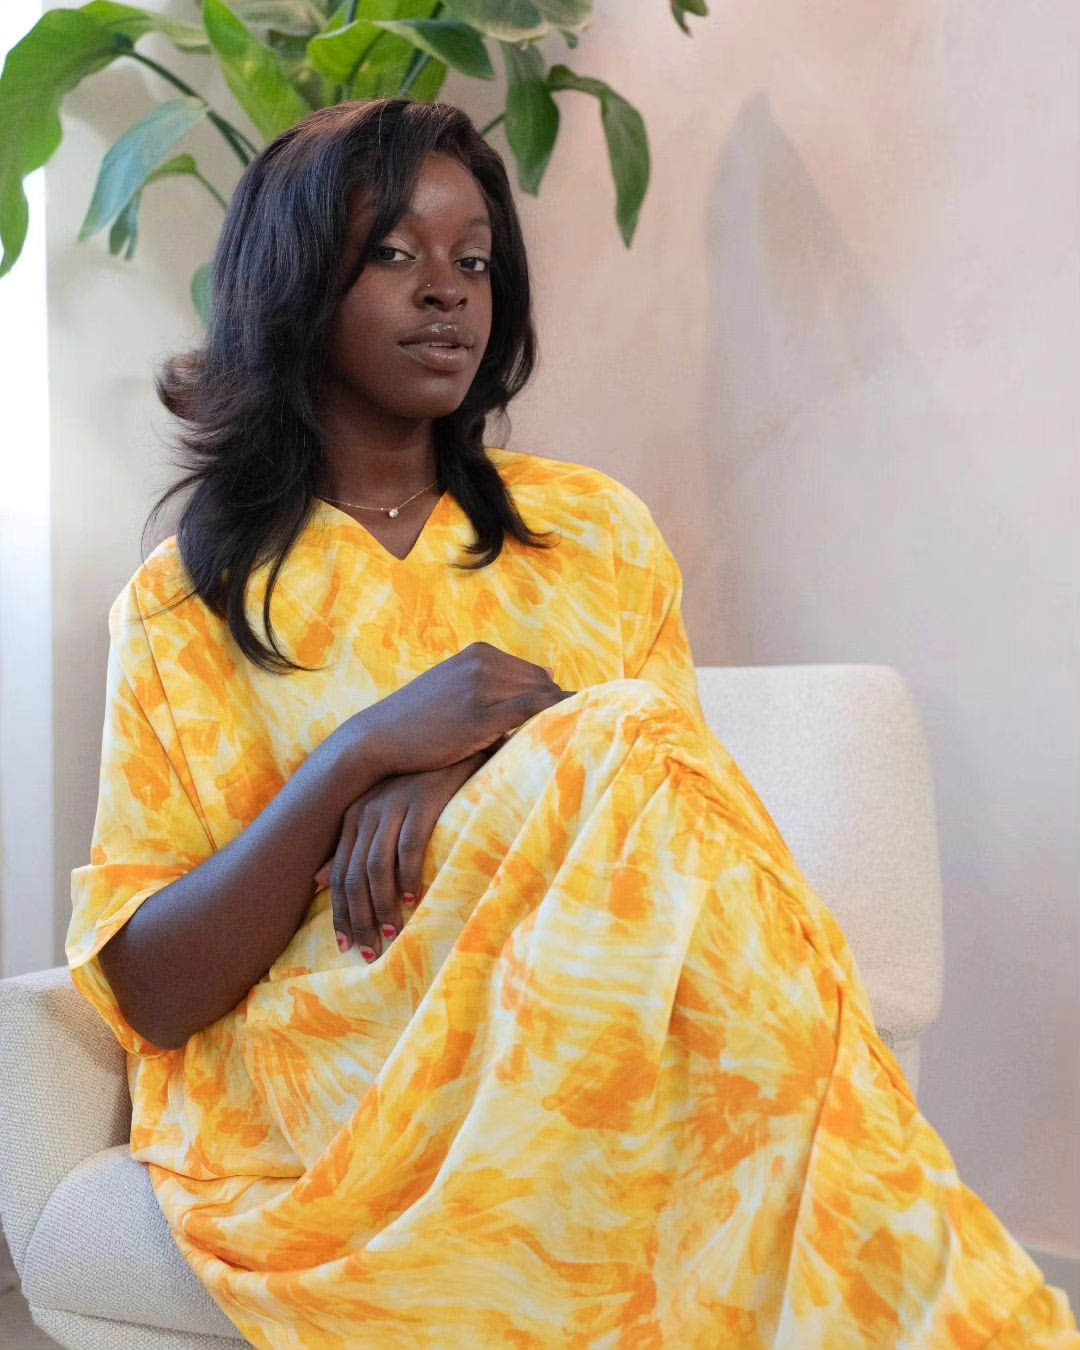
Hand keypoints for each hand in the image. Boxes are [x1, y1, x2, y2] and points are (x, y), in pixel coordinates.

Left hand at [315, 747, 495, 958]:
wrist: (455, 748)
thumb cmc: (422, 787)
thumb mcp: (381, 816)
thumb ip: (350, 847)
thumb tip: (316, 882)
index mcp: (354, 818)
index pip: (339, 875)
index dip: (341, 914)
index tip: (347, 947)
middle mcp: (367, 811)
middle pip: (354, 877)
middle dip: (360, 919)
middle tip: (371, 951)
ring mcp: (394, 805)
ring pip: (378, 867)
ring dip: (383, 906)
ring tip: (393, 933)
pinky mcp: (423, 800)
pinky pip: (410, 847)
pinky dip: (410, 877)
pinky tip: (415, 900)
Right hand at [345, 643, 574, 779]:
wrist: (377, 739)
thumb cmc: (418, 722)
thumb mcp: (456, 688)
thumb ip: (498, 682)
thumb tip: (551, 677)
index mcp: (480, 653)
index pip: (535, 674)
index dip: (547, 701)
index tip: (552, 725)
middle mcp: (484, 663)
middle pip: (543, 685)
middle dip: (553, 710)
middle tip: (558, 737)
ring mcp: (483, 686)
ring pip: (541, 698)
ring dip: (553, 718)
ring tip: (559, 742)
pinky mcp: (481, 715)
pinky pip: (532, 710)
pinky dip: (553, 717)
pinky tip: (565, 731)